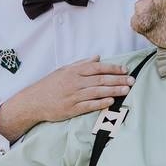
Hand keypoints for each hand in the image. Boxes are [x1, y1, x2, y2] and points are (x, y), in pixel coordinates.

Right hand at [0, 56, 133, 141]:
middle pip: (101, 79)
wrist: (34, 101)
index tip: (125, 70)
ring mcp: (73, 96)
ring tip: (126, 90)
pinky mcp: (72, 108)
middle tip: (132, 81)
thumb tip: (97, 57)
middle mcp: (75, 82)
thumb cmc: (50, 85)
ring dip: (113, 90)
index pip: (97, 67)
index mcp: (74, 71)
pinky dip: (100, 103)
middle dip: (118, 79)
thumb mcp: (64, 70)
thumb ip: (81, 64)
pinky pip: (89, 105)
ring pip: (97, 91)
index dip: (113, 68)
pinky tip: (111, 101)